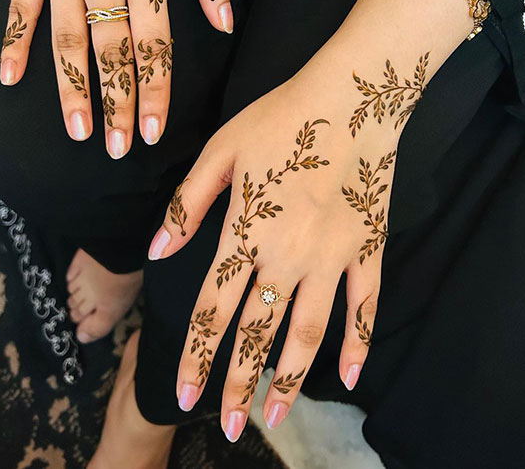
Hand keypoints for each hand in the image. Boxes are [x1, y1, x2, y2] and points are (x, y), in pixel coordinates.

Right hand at [0, 0, 232, 157]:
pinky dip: (13, 44)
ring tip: (77, 132)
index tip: (155, 132)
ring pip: (67, 40)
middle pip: (112, 53)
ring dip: (72, 89)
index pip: (155, 45)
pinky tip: (10, 80)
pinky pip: (19, 8)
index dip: (156, 92)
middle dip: (117, 106)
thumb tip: (224, 25)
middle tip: (118, 150)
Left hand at [148, 0, 473, 439]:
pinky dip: (357, 344)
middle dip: (239, 384)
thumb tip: (157, 251)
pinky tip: (347, 377)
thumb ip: (188, 204)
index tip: (187, 398)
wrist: (353, 96)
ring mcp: (333, 257)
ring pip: (308, 332)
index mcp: (247, 232)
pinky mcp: (367, 248)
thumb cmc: (281, 116)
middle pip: (258, 332)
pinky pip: (364, 306)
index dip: (198, 357)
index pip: (214, 310)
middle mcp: (287, 256)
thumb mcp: (221, 149)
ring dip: (288, 378)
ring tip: (273, 416)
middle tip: (231, 427)